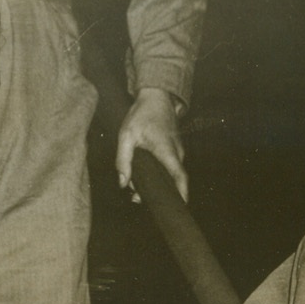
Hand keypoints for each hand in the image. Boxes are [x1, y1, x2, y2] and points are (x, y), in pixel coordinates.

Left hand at [116, 87, 188, 201]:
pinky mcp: (174, 149)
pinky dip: (157, 174)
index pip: (180, 177)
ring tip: (134, 186)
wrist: (156, 96)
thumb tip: (123, 183)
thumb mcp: (126, 135)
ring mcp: (177, 151)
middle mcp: (177, 153)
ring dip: (155, 183)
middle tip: (136, 197)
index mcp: (167, 150)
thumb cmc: (141, 114)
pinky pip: (168, 167)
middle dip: (158, 193)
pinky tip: (141, 174)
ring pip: (169, 174)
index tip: (179, 207)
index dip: (181, 194)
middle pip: (172, 181)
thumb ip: (123, 160)